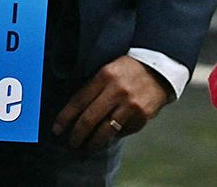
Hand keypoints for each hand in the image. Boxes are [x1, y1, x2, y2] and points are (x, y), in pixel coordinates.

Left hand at [52, 55, 169, 149]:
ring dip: (92, 143)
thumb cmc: (128, 70)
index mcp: (105, 76)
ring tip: (85, 148)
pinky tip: (110, 134)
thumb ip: (94, 86)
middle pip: (88, 120)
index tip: (57, 129)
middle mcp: (117, 91)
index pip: (78, 101)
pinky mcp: (141, 116)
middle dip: (76, 136)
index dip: (64, 118)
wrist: (159, 69)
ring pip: (104, 131)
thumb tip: (74, 111)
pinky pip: (122, 131)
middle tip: (71, 143)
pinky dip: (115, 134)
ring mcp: (130, 105)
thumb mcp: (108, 69)